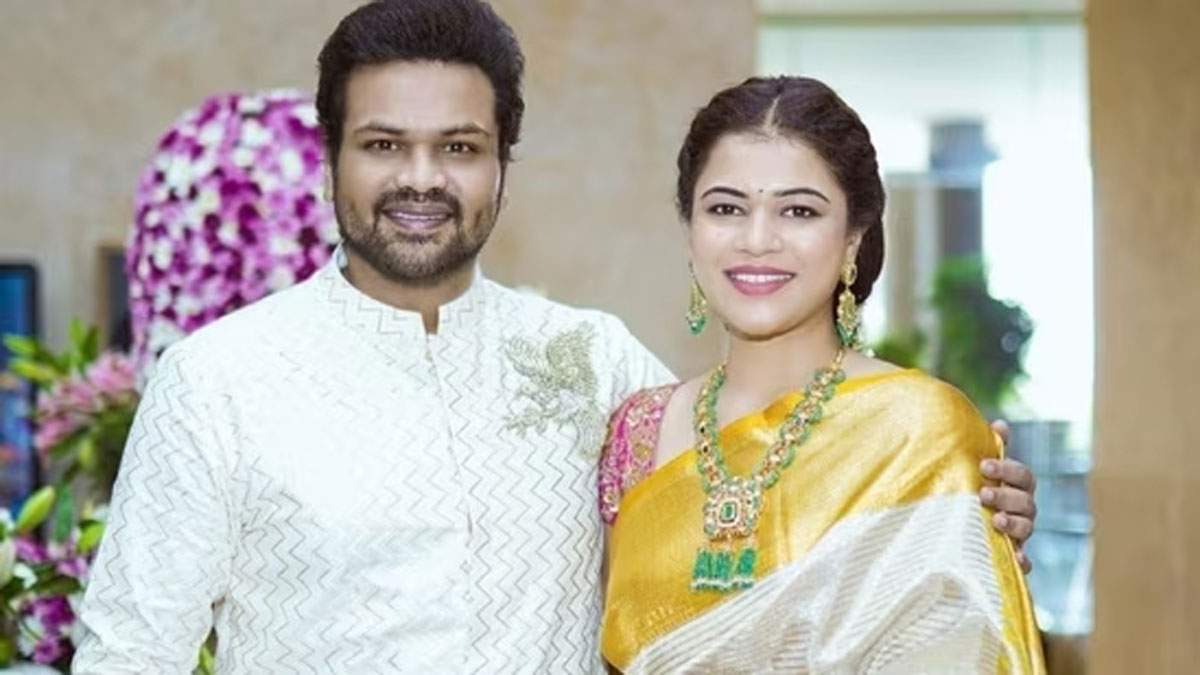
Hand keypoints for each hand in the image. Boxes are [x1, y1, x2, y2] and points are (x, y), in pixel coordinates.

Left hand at [979, 420, 1036, 573]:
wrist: (953, 532)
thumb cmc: (968, 492)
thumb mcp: (973, 471)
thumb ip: (987, 447)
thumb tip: (1000, 424)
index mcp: (1016, 487)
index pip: (1023, 476)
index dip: (1007, 469)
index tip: (983, 465)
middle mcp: (1022, 510)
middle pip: (1026, 502)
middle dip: (1007, 496)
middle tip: (983, 494)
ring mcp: (1020, 534)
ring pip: (1027, 528)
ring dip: (1014, 523)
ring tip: (995, 521)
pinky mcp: (1012, 558)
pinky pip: (1024, 562)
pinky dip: (1022, 561)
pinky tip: (1015, 558)